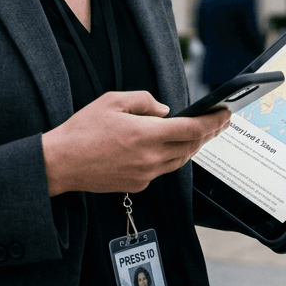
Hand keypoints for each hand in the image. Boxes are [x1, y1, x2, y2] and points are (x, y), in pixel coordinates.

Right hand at [42, 91, 230, 195]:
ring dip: (193, 146)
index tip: (224, 114)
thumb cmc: (82, 131)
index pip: (191, 129)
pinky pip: (163, 169)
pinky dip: (172, 157)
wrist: (61, 163)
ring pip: (180, 160)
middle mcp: (150, 158)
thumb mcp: (112, 101)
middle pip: (191, 146)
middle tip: (219, 121)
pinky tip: (171, 148)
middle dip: (208, 133)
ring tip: (202, 133)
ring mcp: (145, 174)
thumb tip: (165, 111)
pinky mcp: (138, 184)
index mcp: (145, 135)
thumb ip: (144, 101)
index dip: (212, 122)